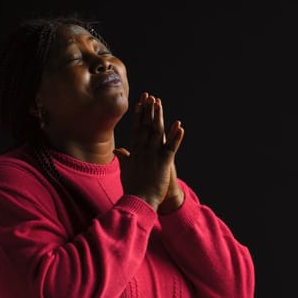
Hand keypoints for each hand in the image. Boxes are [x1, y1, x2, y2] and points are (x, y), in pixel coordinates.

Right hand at [114, 92, 183, 209]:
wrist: (139, 201)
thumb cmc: (133, 188)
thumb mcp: (126, 170)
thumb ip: (124, 158)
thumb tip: (117, 151)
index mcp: (134, 152)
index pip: (136, 130)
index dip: (138, 116)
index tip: (139, 104)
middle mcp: (142, 150)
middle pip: (145, 126)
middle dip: (147, 111)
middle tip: (149, 96)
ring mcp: (153, 155)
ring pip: (157, 132)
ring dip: (158, 117)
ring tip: (159, 103)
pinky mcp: (163, 162)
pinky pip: (171, 147)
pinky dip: (175, 137)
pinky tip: (180, 126)